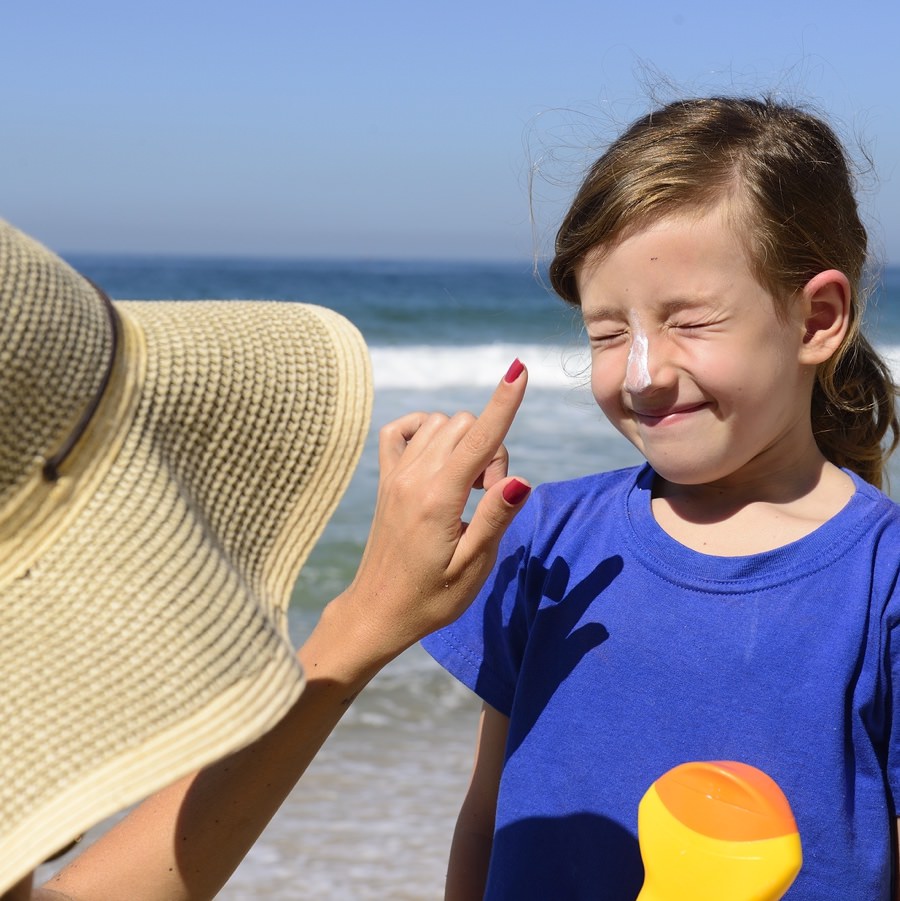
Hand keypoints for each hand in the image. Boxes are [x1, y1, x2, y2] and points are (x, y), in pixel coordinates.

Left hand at [342, 359, 529, 657]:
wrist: (378, 611)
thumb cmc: (431, 598)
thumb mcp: (472, 568)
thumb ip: (495, 519)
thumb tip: (518, 479)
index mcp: (439, 499)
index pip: (480, 438)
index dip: (504, 402)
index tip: (519, 368)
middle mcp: (414, 477)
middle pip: (466, 426)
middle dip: (491, 449)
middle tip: (488, 497)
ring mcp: (396, 474)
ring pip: (442, 424)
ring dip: (466, 444)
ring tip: (467, 491)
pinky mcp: (386, 478)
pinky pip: (404, 429)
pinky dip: (427, 430)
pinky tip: (438, 458)